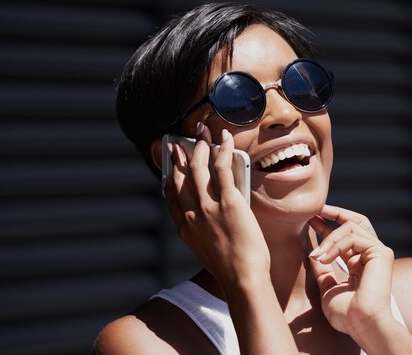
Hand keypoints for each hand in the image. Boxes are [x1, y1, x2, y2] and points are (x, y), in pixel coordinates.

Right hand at [164, 123, 269, 284]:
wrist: (242, 278)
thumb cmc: (231, 269)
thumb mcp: (208, 250)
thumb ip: (206, 231)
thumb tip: (214, 212)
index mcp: (185, 229)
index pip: (172, 198)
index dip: (170, 181)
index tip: (169, 171)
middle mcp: (192, 214)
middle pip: (181, 178)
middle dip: (179, 158)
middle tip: (178, 145)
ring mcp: (208, 207)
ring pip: (199, 168)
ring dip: (199, 146)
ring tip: (202, 133)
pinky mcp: (228, 201)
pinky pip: (222, 168)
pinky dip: (222, 149)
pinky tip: (224, 138)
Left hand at [308, 205, 394, 337]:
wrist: (362, 324)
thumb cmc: (347, 315)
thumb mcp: (328, 288)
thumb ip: (323, 271)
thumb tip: (313, 255)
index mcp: (360, 263)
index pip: (345, 235)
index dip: (327, 225)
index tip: (310, 221)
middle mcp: (371, 254)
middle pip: (355, 221)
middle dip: (333, 213)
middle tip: (313, 212)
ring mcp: (378, 252)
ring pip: (350, 227)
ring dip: (328, 238)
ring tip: (316, 255)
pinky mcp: (381, 252)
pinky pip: (354, 237)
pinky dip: (336, 245)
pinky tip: (325, 259)